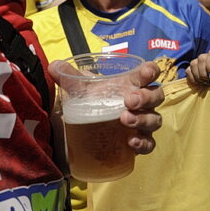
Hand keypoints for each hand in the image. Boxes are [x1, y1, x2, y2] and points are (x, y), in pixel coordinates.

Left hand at [50, 59, 164, 154]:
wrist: (87, 126)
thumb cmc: (92, 100)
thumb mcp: (80, 88)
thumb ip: (68, 76)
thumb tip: (53, 66)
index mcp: (132, 83)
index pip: (150, 73)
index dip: (151, 71)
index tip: (145, 73)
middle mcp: (142, 102)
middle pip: (156, 96)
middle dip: (146, 97)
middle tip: (129, 101)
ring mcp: (143, 122)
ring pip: (155, 120)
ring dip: (143, 119)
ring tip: (125, 120)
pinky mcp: (140, 141)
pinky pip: (150, 144)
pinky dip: (144, 143)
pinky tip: (132, 143)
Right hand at [186, 47, 209, 86]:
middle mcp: (208, 55)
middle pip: (201, 59)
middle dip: (204, 73)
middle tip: (209, 82)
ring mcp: (199, 61)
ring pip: (193, 63)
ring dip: (198, 76)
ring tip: (205, 83)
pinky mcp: (193, 67)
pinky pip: (188, 70)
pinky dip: (192, 78)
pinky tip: (199, 83)